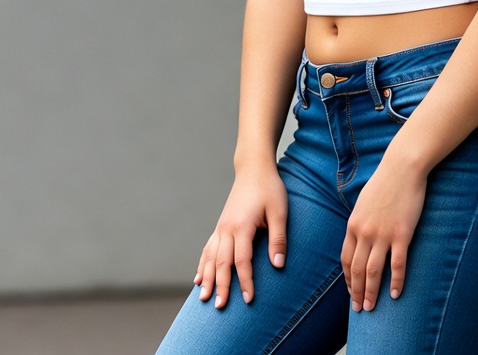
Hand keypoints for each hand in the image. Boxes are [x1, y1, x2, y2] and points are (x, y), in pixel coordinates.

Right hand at [195, 164, 287, 308]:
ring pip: (210, 257)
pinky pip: (208, 248)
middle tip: (220, 307)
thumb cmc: (270, 189)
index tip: (248, 300)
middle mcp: (227, 228)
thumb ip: (278, 239)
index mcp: (241, 226)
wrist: (254, 168)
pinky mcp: (220, 225)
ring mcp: (221, 226)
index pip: (242, 260)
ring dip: (206, 278)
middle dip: (220, 286)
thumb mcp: (279, 212)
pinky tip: (198, 278)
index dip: (245, 281)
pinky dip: (202, 264)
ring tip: (203, 299)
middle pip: (221, 262)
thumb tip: (278, 266)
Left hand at [341, 161, 426, 311]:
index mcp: (353, 224)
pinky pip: (397, 264)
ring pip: (373, 271)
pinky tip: (396, 294)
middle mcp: (364, 232)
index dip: (347, 279)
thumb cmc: (385, 182)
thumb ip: (360, 222)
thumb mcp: (364, 203)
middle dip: (356, 292)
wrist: (402, 167)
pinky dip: (396, 282)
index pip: (346, 259)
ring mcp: (383, 234)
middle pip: (357, 269)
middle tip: (359, 309)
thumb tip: (359, 238)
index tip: (351, 292)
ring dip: (371, 292)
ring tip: (371, 307)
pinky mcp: (402, 234)